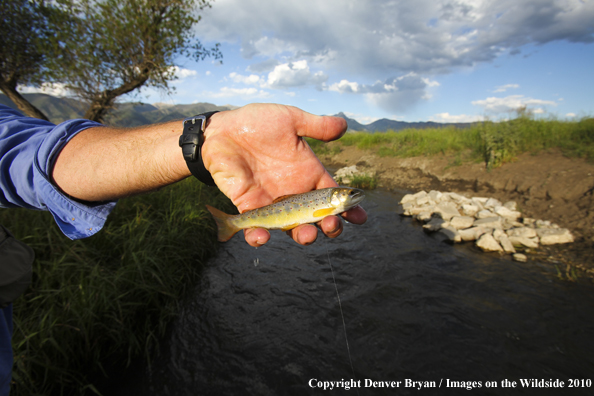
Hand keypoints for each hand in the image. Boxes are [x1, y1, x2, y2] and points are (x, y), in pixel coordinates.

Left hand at [202, 103, 366, 246]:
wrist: (223, 129)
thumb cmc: (258, 122)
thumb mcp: (290, 120)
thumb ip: (316, 126)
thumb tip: (344, 124)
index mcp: (308, 174)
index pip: (333, 197)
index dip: (349, 209)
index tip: (360, 218)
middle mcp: (294, 192)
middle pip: (317, 218)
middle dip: (328, 227)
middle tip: (331, 226)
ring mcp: (272, 202)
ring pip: (291, 228)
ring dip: (302, 236)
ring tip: (307, 236)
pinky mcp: (248, 206)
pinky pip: (255, 227)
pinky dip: (258, 236)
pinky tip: (262, 237)